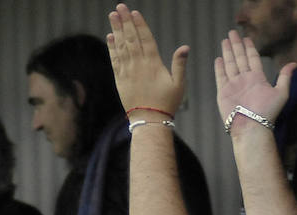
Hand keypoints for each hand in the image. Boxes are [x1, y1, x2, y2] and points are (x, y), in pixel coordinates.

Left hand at [106, 4, 188, 119]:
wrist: (149, 121)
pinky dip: (112, 47)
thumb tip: (185, 47)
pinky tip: (110, 36)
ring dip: (117, 30)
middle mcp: (138, 65)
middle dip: (125, 21)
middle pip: (131, 38)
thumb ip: (180, 64)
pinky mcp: (120, 79)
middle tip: (119, 7)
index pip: (145, 39)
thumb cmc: (166, 103)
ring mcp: (127, 72)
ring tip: (113, 15)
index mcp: (153, 64)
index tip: (134, 12)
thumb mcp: (179, 84)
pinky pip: (115, 60)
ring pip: (121, 46)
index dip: (139, 24)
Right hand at [214, 30, 294, 135]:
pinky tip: (218, 59)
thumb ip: (285, 77)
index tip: (247, 38)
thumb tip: (294, 64)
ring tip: (225, 40)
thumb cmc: (267, 113)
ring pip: (230, 64)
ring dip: (227, 52)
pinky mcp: (224, 92)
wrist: (251, 127)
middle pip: (240, 58)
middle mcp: (245, 80)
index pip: (253, 58)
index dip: (250, 47)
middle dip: (236, 45)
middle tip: (232, 33)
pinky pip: (221, 77)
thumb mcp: (281, 93)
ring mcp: (234, 85)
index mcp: (258, 78)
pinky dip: (219, 68)